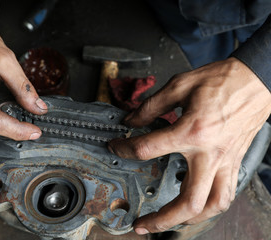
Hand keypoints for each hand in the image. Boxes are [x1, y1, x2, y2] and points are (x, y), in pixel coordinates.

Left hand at [108, 57, 270, 233]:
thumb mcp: (179, 85)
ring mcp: (226, 162)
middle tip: (141, 224)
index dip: (124, 149)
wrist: (256, 79)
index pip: (147, 150)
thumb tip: (131, 120)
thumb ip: (151, 106)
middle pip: (188, 201)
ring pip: (211, 206)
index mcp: (192, 131)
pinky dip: (209, 206)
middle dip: (161, 219)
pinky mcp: (235, 162)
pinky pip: (225, 194)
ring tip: (168, 221)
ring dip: (187, 219)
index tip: (116, 147)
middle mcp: (210, 153)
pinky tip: (196, 205)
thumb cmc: (222, 80)